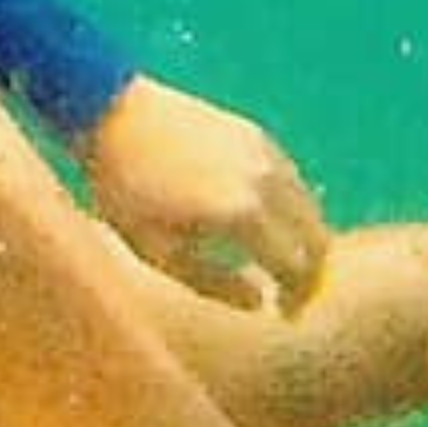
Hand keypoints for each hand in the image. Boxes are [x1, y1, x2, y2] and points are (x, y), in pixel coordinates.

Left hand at [75, 75, 331, 313]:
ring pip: (310, 207)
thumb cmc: (125, 191)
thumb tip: (262, 302)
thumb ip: (213, 283)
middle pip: (316, 238)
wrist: (110, 112)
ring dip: (304, 238)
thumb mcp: (157, 252)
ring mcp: (265, 152)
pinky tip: (267, 221)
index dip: (296, 299)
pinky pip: (292, 179)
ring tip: (279, 260)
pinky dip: (293, 207)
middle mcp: (266, 181)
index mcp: (243, 215)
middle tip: (290, 295)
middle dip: (310, 273)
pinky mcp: (257, 133)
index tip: (284, 314)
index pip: (297, 269)